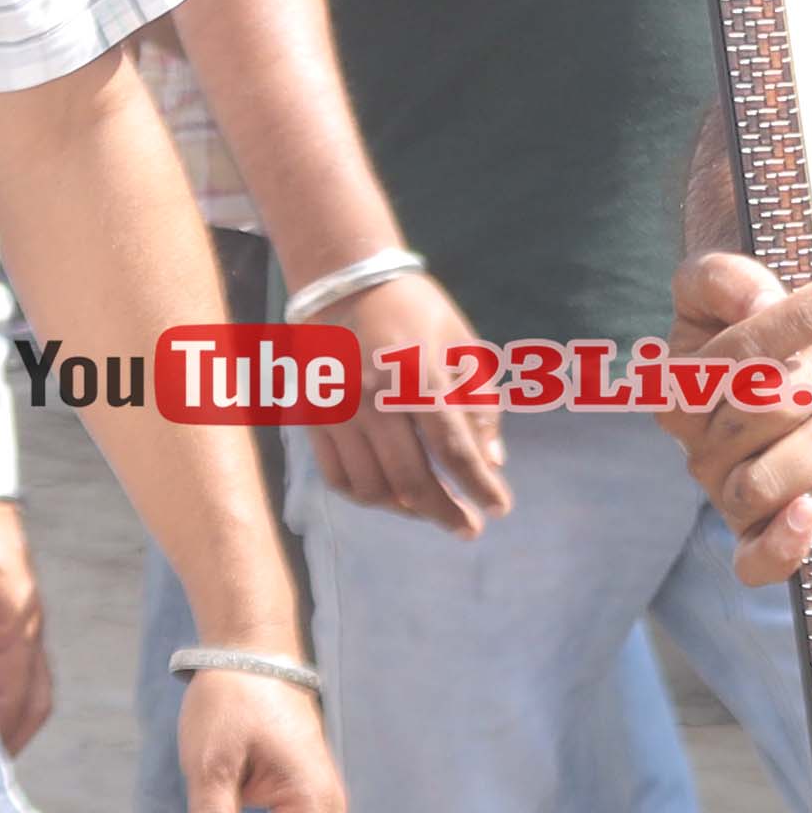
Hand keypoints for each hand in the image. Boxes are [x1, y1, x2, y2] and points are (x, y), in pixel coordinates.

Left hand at [0, 499, 53, 754]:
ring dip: (6, 718)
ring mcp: (25, 613)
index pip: (15, 696)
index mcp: (13, 616)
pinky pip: (18, 661)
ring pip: (31, 682)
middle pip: (36, 698)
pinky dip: (0, 692)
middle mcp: (27, 619)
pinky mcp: (13, 606)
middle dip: (10, 740)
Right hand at [314, 269, 509, 533]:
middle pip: (411, 478)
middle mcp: (372, 399)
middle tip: (469, 528)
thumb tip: (492, 462)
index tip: (500, 509)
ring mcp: (336, 413)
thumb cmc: (415, 312)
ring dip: (407, 508)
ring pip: (372, 487)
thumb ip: (479, 403)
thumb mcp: (461, 344)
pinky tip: (393, 496)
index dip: (479, 485)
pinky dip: (368, 497)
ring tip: (433, 508)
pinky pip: (338, 478)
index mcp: (416, 376)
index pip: (452, 447)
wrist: (343, 284)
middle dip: (445, 512)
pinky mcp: (311, 421)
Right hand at [668, 249, 811, 582]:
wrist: (747, 357)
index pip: (738, 353)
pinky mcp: (753, 528)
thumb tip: (759, 306)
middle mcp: (693, 444)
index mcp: (676, 385)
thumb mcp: (715, 280)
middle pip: (760, 414)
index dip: (797, 319)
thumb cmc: (735, 316)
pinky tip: (810, 515)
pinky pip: (754, 559)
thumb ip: (725, 279)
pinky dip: (782, 545)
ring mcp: (722, 489)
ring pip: (760, 483)